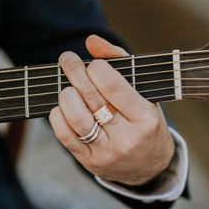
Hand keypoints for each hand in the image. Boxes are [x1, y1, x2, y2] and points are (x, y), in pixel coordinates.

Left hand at [49, 35, 175, 185]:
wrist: (150, 168)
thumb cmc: (145, 122)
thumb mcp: (144, 92)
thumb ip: (120, 61)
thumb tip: (91, 41)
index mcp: (145, 118)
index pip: (112, 86)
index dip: (96, 68)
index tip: (93, 64)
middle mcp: (127, 137)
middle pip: (91, 98)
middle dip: (74, 72)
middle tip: (68, 60)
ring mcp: (107, 152)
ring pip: (75, 118)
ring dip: (65, 95)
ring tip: (68, 87)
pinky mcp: (90, 162)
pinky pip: (65, 135)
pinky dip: (58, 115)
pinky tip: (64, 107)